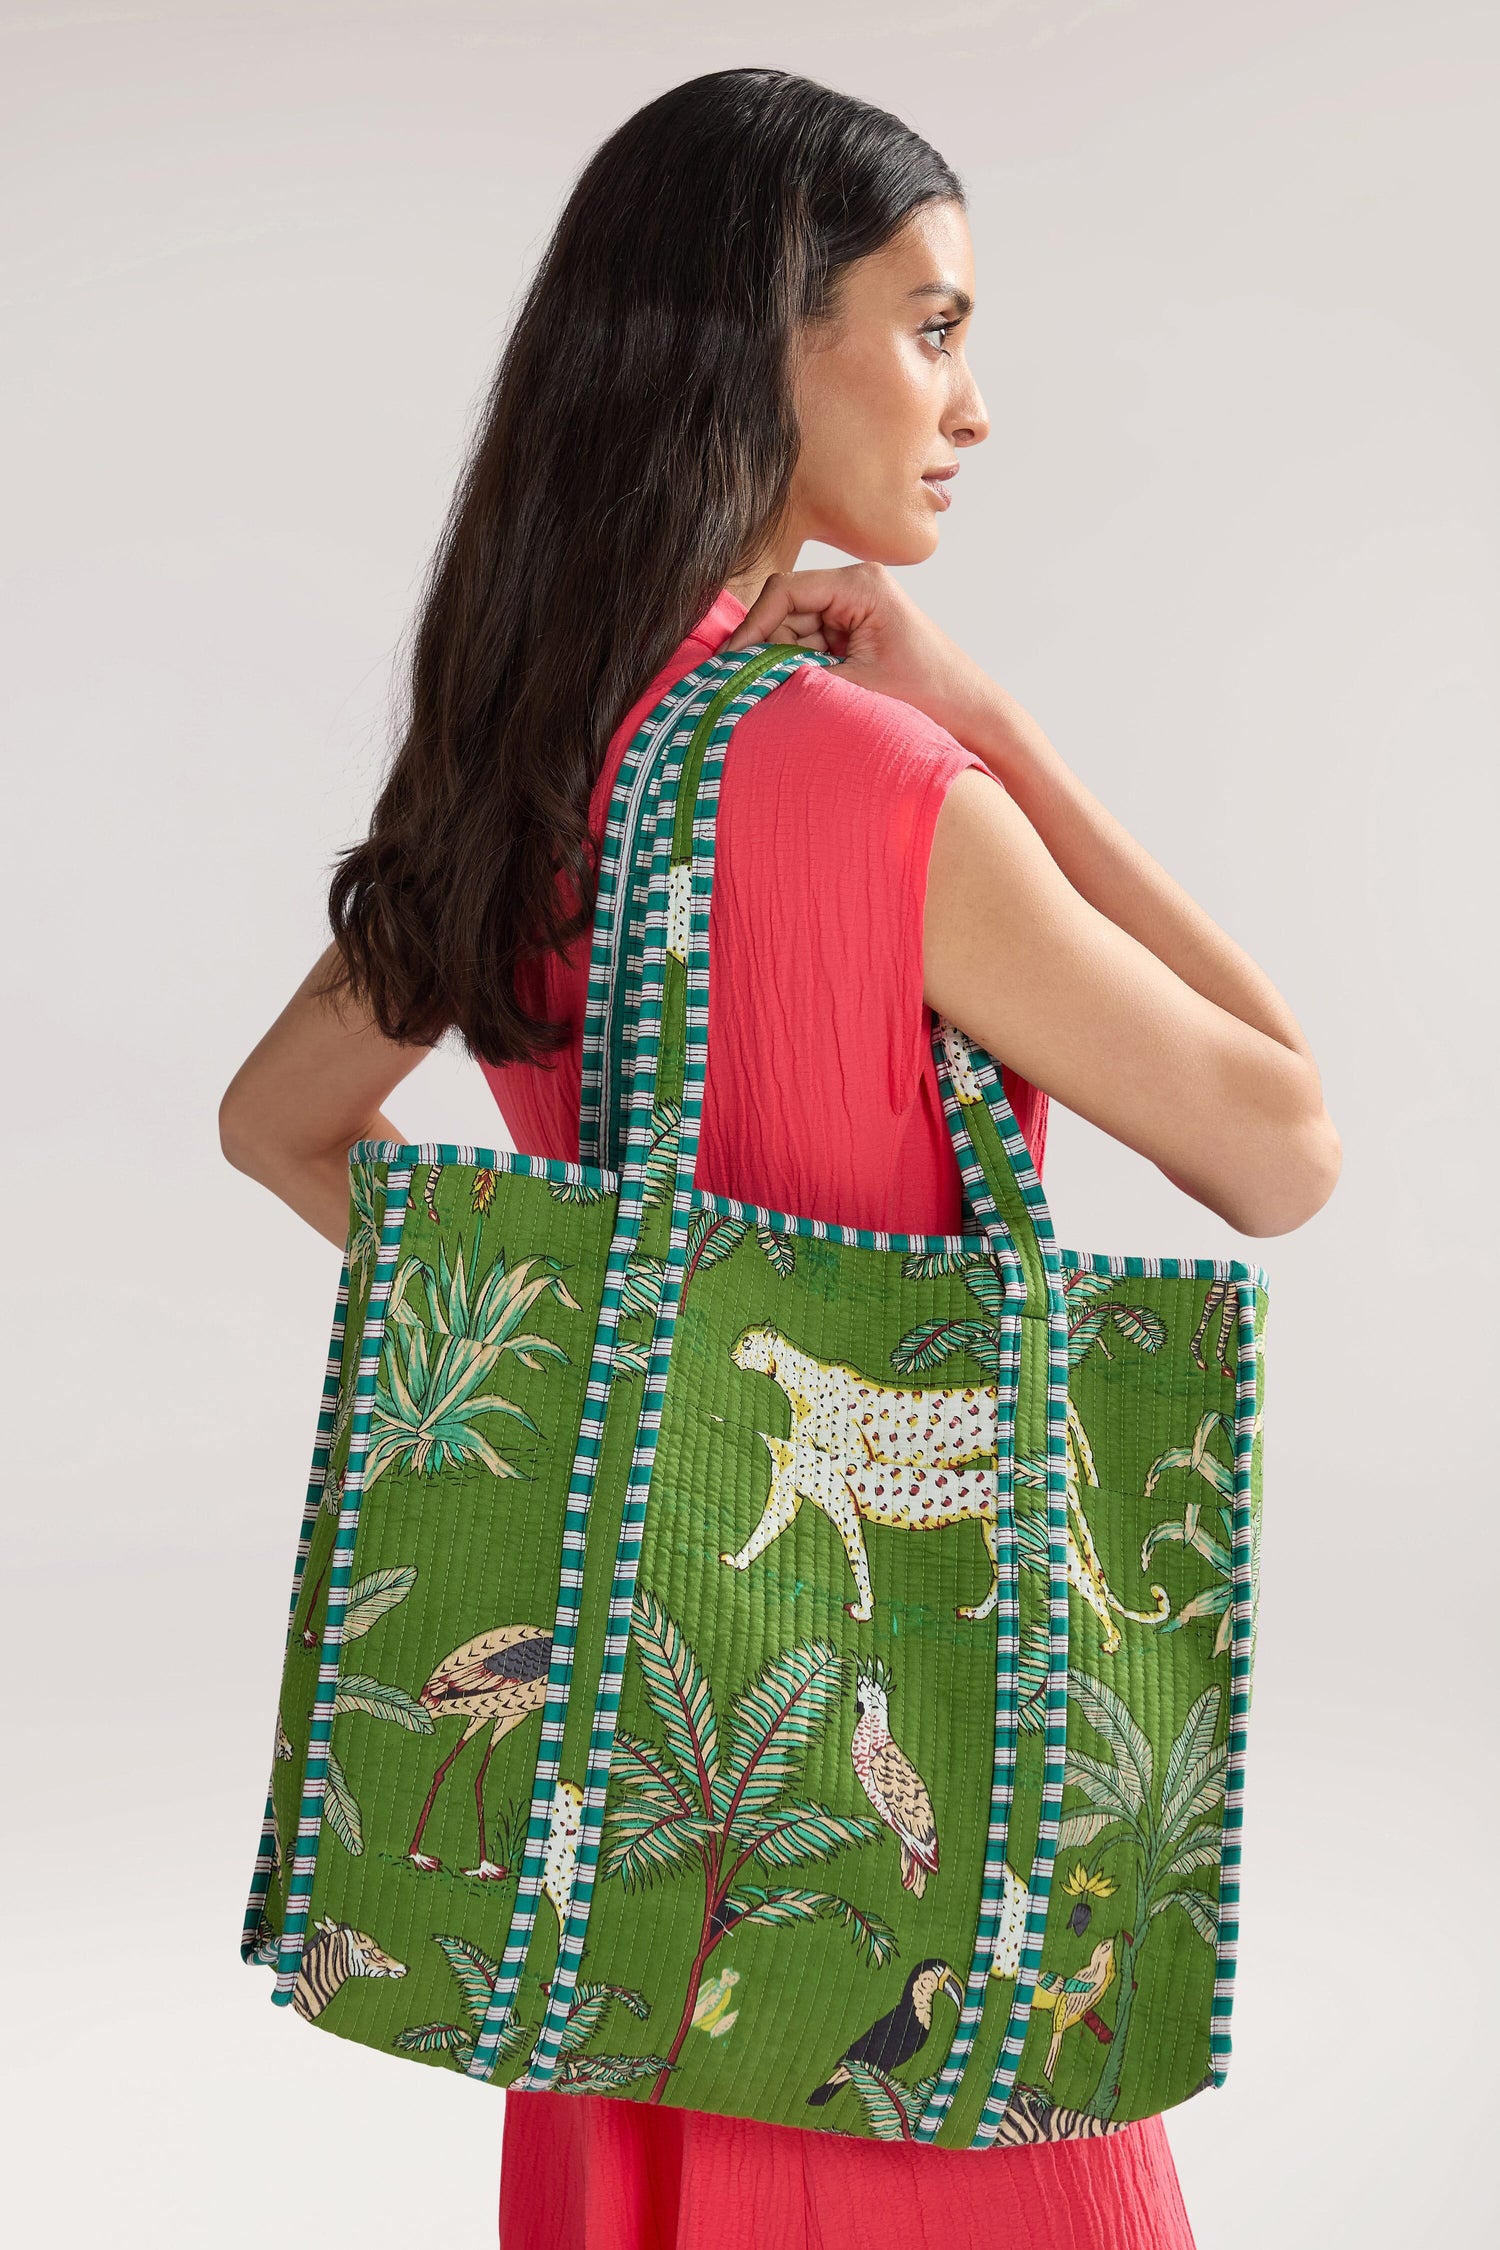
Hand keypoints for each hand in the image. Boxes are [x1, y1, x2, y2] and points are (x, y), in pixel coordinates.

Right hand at [721, 562, 990, 741]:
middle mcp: (857, 587)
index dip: (753, 626)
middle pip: (787, 611)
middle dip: (770, 650)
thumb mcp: (856, 687)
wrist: (972, 712)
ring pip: (795, 632)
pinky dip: (803, 670)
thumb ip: (799, 677)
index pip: (786, 591)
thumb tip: (748, 681)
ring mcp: (856, 608)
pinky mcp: (856, 631)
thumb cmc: (930, 694)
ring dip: (787, 664)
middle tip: (757, 689)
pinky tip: (808, 694)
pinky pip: (812, 645)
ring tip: (793, 697)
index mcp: (861, 585)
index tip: (733, 662)